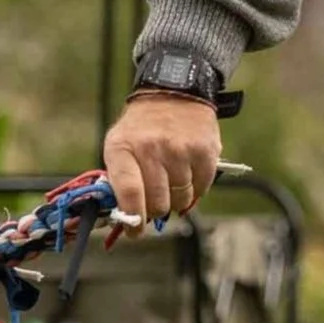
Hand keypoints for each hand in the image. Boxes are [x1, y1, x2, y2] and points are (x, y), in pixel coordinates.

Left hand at [103, 92, 221, 232]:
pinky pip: (201, 189)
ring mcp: (180, 150)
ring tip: (171, 181)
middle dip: (155, 210)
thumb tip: (125, 219)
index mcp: (123, 148)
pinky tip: (187, 173)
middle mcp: (152, 148)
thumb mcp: (118, 144)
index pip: (129, 193)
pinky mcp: (205, 151)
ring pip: (181, 199)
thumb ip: (119, 181)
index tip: (135, 231)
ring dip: (176, 199)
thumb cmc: (141, 127)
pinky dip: (194, 189)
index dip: (133, 219)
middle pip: (157, 202)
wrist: (173, 91)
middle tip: (155, 202)